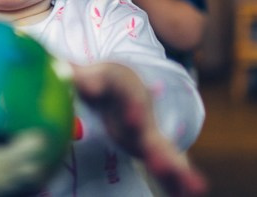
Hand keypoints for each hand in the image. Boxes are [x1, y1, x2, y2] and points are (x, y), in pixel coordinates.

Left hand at [72, 62, 206, 196]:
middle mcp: (142, 111)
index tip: (132, 121)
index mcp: (126, 88)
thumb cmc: (102, 78)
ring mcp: (149, 131)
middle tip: (157, 163)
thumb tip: (64, 72)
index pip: (129, 95)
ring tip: (193, 187)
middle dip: (155, 146)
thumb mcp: (89, 73)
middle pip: (149, 129)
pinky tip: (191, 193)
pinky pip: (167, 165)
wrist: (124, 82)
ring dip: (174, 168)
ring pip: (163, 150)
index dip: (132, 107)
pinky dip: (178, 180)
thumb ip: (78, 75)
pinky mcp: (151, 148)